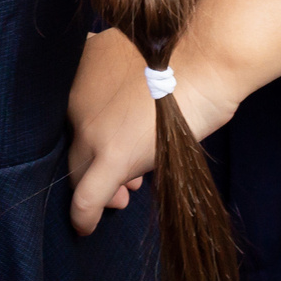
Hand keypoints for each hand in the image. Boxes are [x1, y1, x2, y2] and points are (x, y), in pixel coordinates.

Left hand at [64, 29, 236, 235]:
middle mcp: (78, 97)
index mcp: (83, 67)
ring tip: (126, 195)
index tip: (117, 141)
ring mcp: (93, 128)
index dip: (96, 132)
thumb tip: (127, 106)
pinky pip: (87, 197)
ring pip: (78, 171)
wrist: (205, 59)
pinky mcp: (113, 155)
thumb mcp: (138, 52)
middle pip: (75, 142)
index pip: (75, 111)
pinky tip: (84, 228)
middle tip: (125, 178)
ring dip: (100, 186)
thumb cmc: (186, 54)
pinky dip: (83, 216)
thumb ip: (122, 72)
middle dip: (98, 162)